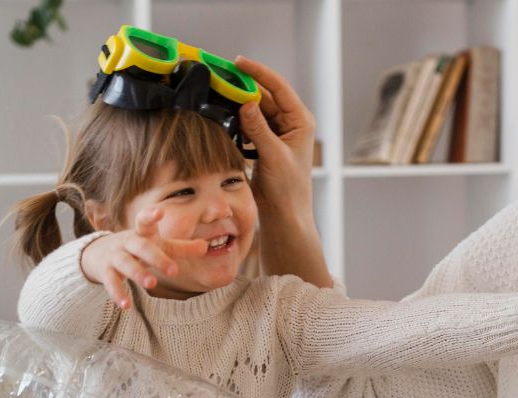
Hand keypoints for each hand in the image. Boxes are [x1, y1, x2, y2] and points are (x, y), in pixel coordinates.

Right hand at [80, 209, 208, 308]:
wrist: (98, 252)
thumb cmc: (138, 248)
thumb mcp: (158, 245)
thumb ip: (180, 248)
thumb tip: (205, 247)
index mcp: (142, 233)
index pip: (145, 222)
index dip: (150, 216)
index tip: (159, 212)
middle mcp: (127, 242)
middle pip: (141, 247)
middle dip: (157, 258)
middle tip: (174, 272)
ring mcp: (115, 256)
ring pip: (126, 264)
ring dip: (138, 273)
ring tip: (152, 284)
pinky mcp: (105, 272)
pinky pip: (111, 283)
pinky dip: (118, 294)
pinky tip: (127, 306)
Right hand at [234, 56, 315, 218]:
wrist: (284, 215)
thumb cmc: (288, 189)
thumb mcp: (273, 156)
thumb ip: (259, 129)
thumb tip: (246, 103)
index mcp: (300, 121)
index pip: (279, 87)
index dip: (259, 72)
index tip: (238, 62)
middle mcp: (290, 123)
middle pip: (264, 96)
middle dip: (243, 86)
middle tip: (219, 77)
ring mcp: (277, 133)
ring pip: (254, 109)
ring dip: (237, 103)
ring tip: (217, 93)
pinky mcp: (264, 143)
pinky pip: (248, 124)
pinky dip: (237, 120)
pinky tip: (223, 116)